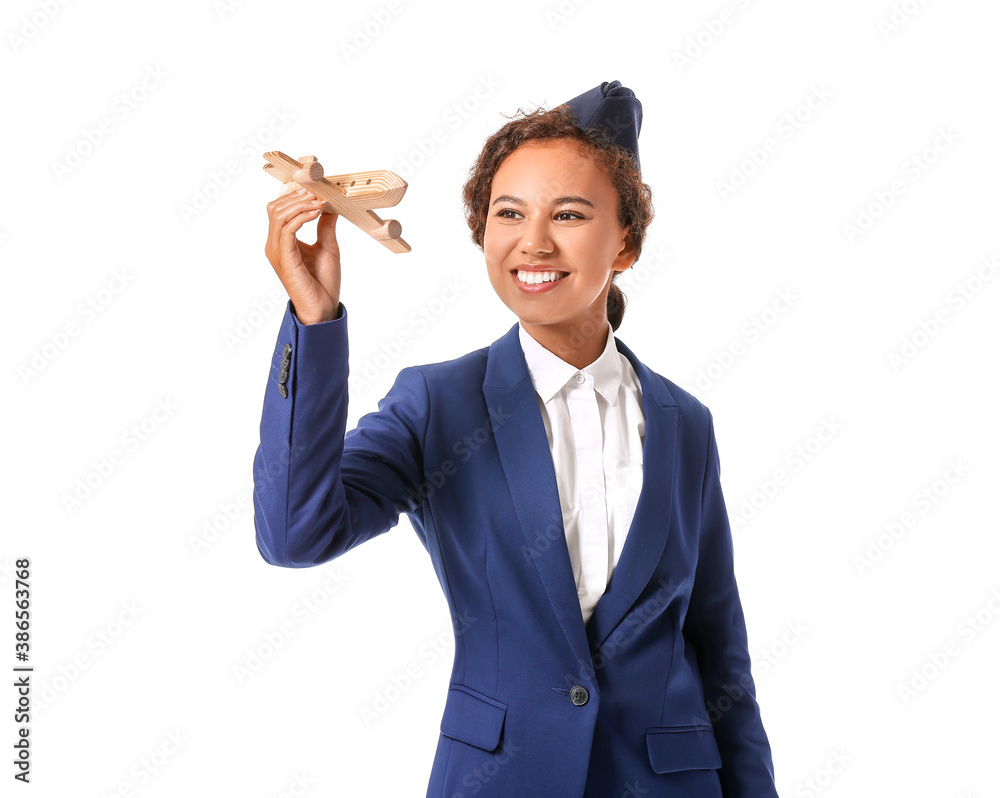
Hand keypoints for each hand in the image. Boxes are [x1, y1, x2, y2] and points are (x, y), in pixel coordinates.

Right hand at [264, 188, 340, 323]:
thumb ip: (325, 226)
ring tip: (318, 202)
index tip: (315, 190)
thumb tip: (329, 206)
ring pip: (279, 215)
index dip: (294, 196)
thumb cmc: (323, 283)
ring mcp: (277, 251)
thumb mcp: (327, 246)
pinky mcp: (284, 258)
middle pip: (275, 208)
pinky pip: (287, 229)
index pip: (279, 209)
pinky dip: (302, 217)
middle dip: (295, 196)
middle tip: (317, 193)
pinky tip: (316, 213)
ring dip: (300, 204)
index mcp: (282, 242)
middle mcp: (275, 245)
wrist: (324, 307)